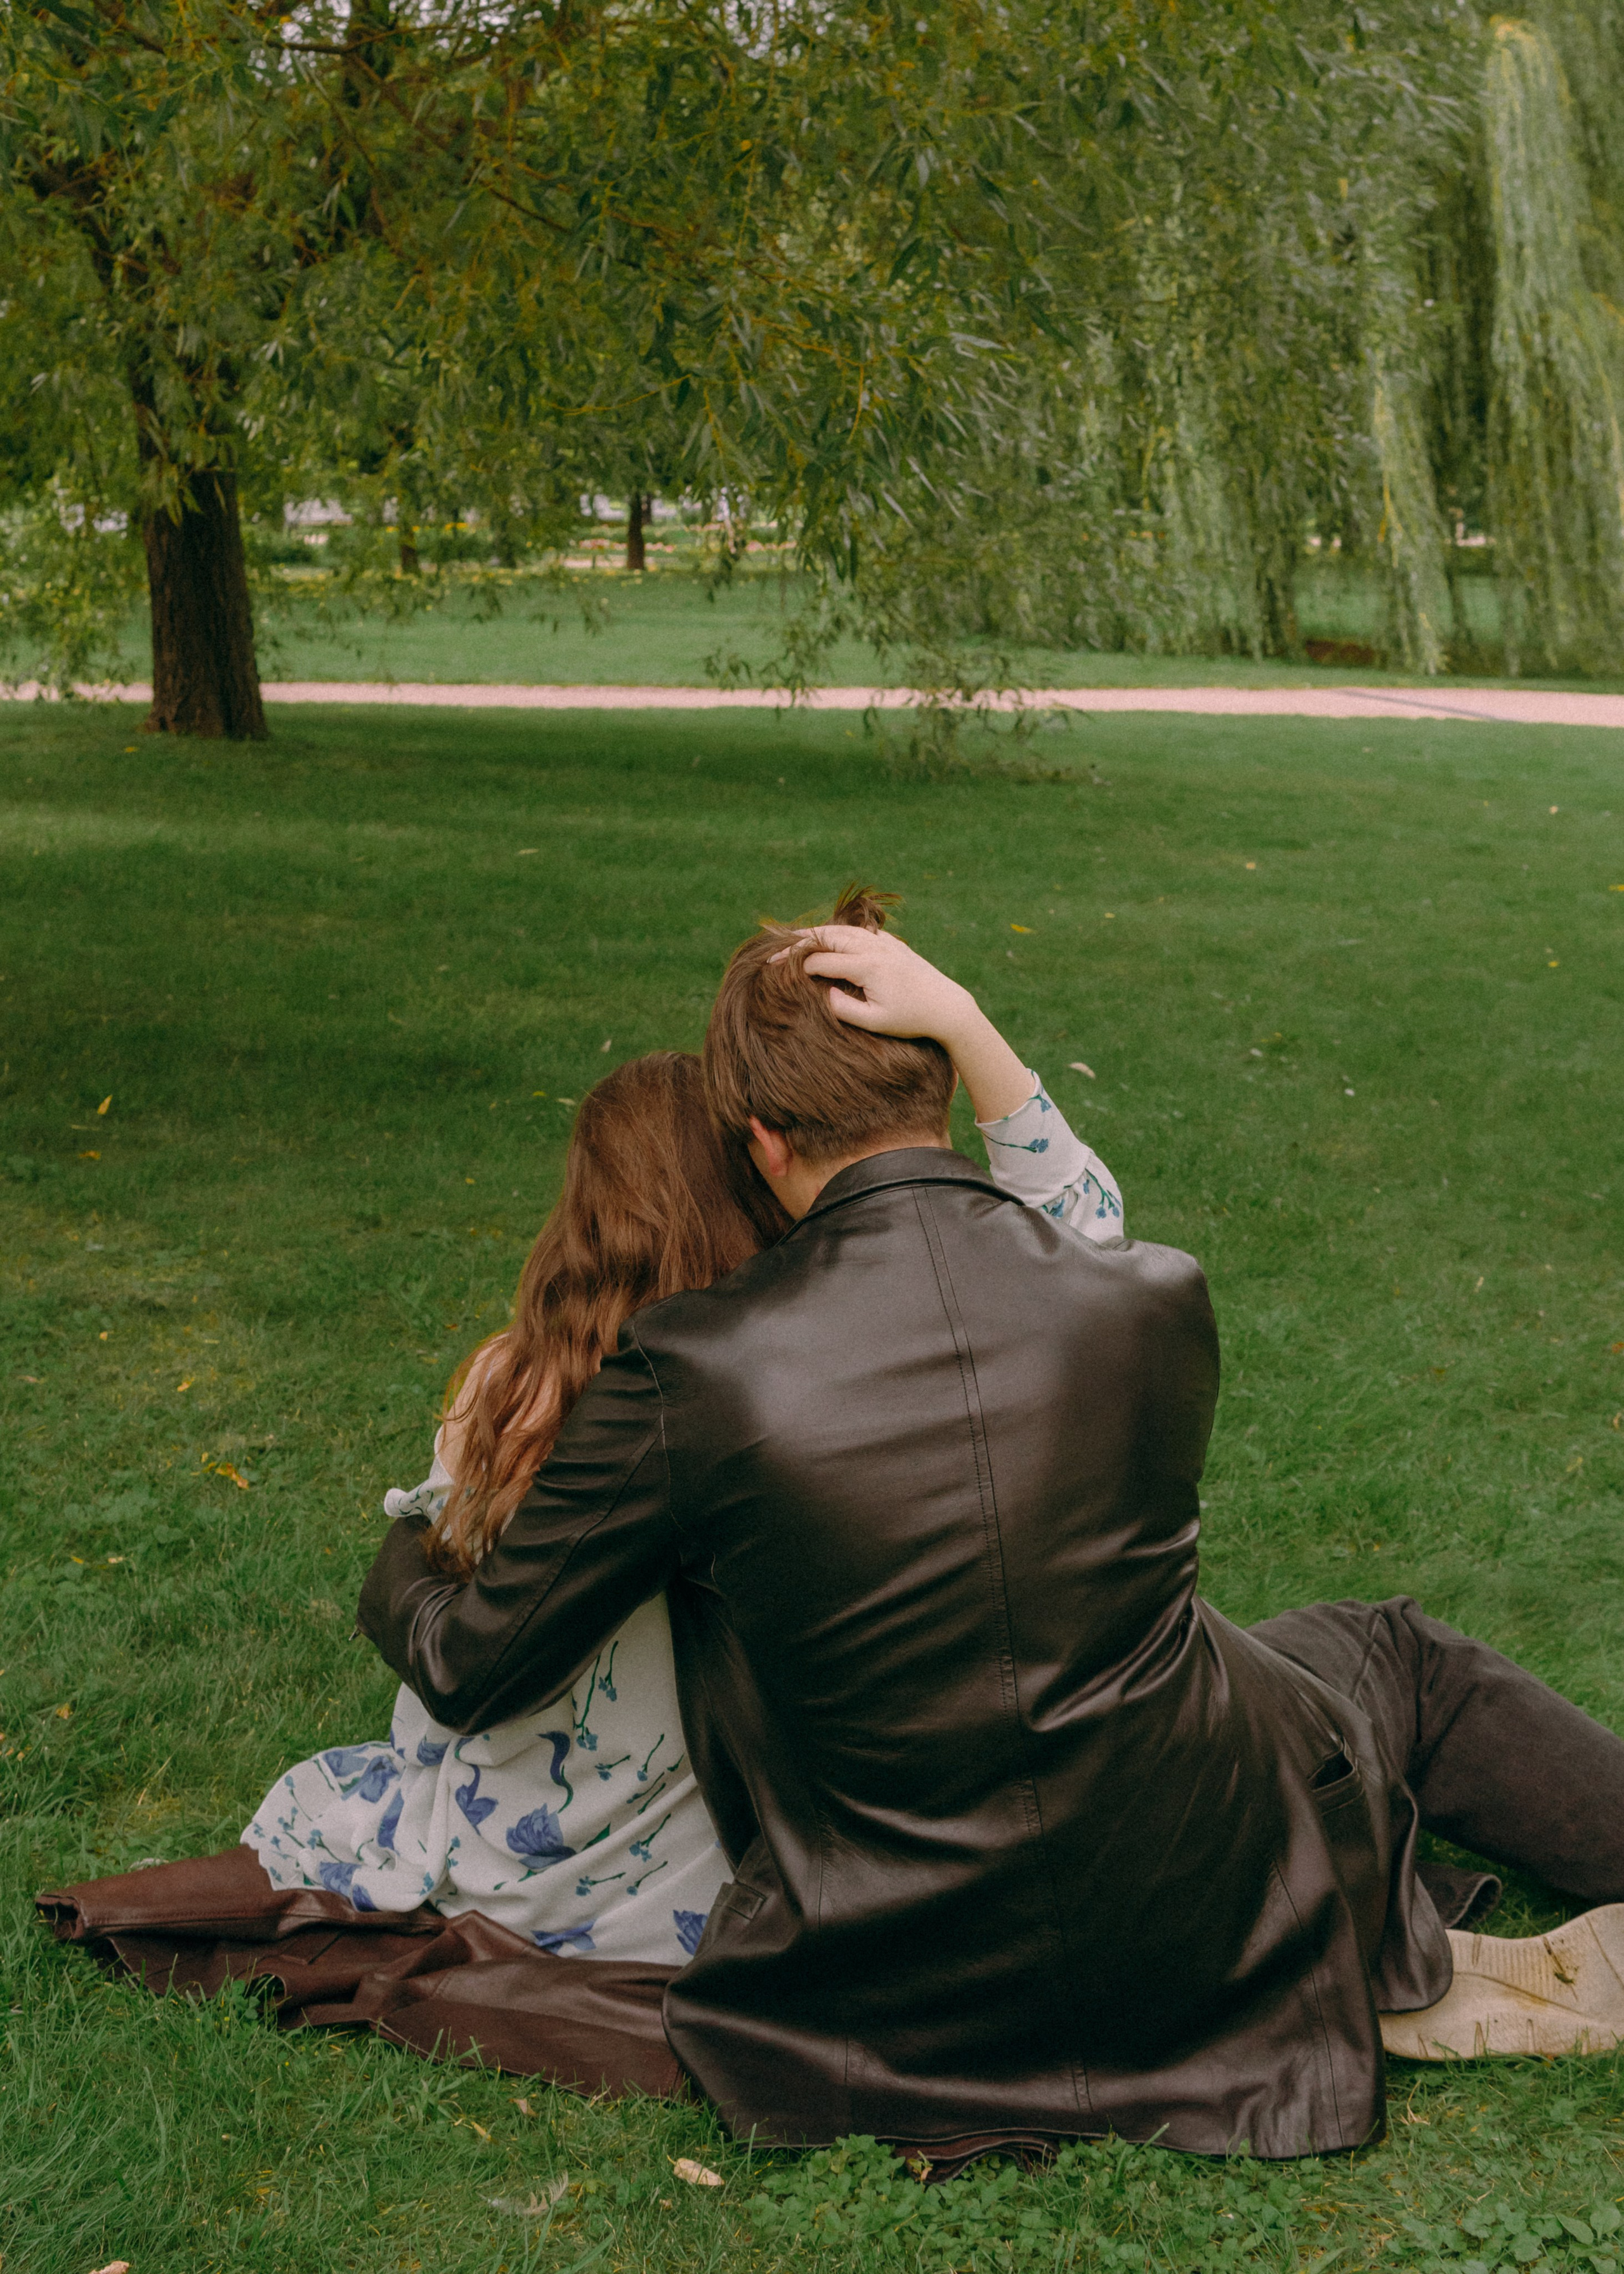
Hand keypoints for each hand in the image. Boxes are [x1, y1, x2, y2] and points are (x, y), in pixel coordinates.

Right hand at [782, 924, 975, 1043]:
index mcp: (867, 966)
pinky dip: (839, 933)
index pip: (821, 961)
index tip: (776, 972)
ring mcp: (885, 944)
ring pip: (843, 930)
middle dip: (798, 943)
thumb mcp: (875, 1022)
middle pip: (828, 937)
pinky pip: (859, 932)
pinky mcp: (893, 945)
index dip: (796, 966)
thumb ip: (844, 1009)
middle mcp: (874, 949)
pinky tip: (829, 938)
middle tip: (774, 951)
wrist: (947, 1006)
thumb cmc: (910, 1019)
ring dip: (817, 934)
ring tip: (794, 940)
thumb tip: (823, 994)